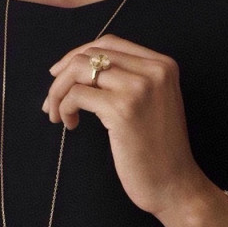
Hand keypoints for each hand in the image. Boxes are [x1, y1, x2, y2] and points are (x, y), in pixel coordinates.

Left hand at [43, 34, 210, 215]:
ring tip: (58, 113)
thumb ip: (127, 78)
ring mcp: (139, 88)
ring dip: (58, 91)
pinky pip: (77, 94)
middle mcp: (154, 70)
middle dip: (63, 74)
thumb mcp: (152, 101)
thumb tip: (78, 66)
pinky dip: (65, 107)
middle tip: (52, 99)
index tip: (60, 73)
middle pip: (91, 54)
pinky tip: (70, 124)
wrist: (174, 184)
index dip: (78, 54)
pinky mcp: (123, 109)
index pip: (109, 43)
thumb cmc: (158, 147)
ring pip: (80, 70)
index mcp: (162, 64)